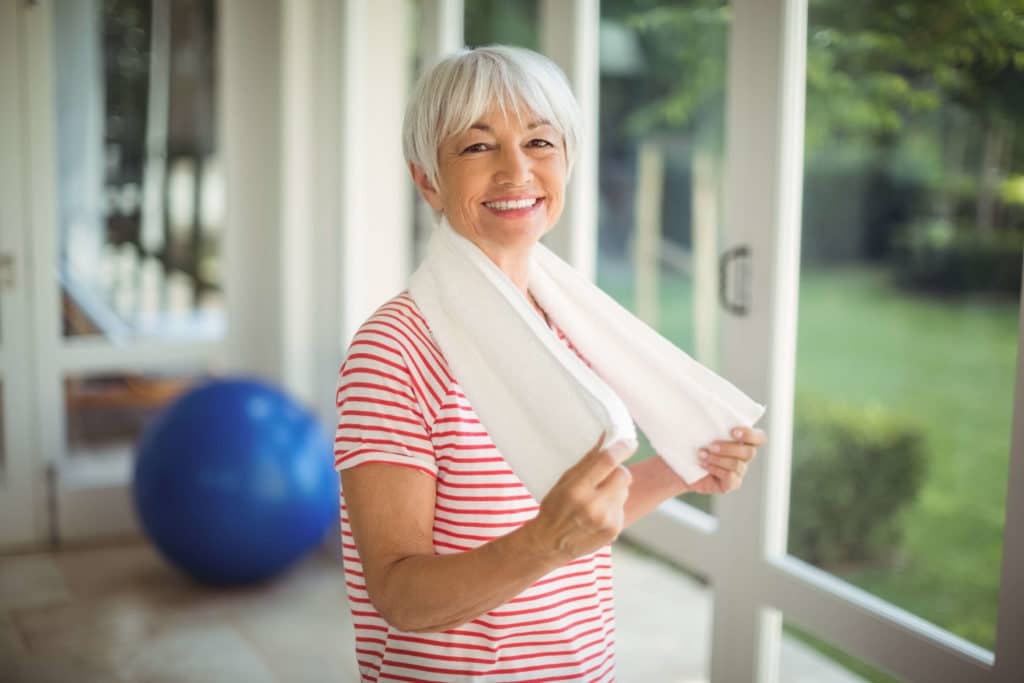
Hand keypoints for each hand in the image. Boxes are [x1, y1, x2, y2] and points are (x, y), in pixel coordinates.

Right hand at [527, 430, 635, 561]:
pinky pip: (622, 506)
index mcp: (577, 490)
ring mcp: (606, 519)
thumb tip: (605, 436)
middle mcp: (593, 505)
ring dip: (615, 489)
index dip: (621, 448)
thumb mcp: (564, 481)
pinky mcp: (615, 529)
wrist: (551, 543)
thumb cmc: (555, 507)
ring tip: (597, 498)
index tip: (629, 442)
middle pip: (623, 474)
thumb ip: (586, 461)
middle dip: (617, 471)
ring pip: (625, 490)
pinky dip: (614, 505)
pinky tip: (598, 513)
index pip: (606, 462)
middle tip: (605, 475)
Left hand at [685, 426, 765, 494]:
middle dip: (729, 448)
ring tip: (701, 455)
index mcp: (741, 441)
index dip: (750, 435)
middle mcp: (743, 456)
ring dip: (718, 459)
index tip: (732, 431)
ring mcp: (738, 471)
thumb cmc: (689, 444)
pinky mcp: (729, 484)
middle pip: (749, 453)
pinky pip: (731, 478)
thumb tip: (705, 402)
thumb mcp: (697, 429)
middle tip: (710, 445)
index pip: (759, 438)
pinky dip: (716, 470)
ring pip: (738, 465)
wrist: (677, 466)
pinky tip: (703, 466)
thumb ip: (707, 419)